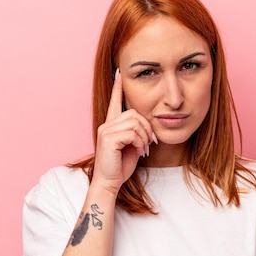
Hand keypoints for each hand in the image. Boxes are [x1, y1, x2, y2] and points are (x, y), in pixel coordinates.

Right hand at [92, 70, 155, 194]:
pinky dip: (140, 142)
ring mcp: (106, 130)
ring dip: (144, 137)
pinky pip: (132, 132)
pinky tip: (139, 152)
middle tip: (150, 143)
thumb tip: (148, 127)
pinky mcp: (108, 138)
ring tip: (144, 149)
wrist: (110, 182)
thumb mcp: (133, 146)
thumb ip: (137, 133)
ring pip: (135, 122)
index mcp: (111, 125)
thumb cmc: (120, 167)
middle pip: (134, 113)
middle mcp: (106, 125)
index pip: (114, 101)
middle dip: (146, 128)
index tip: (119, 73)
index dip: (117, 87)